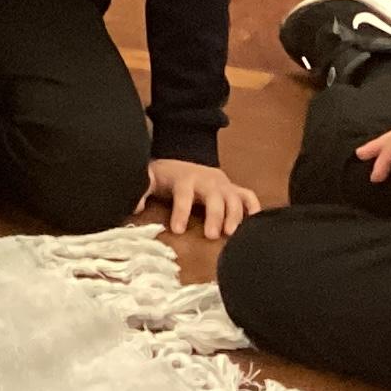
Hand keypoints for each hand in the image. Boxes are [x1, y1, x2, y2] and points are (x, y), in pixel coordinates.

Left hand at [143, 158, 259, 238]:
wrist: (188, 154)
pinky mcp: (234, 189)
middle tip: (212, 235)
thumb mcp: (152, 177)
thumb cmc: (170, 175)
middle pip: (214, 198)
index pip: (184, 195)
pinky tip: (256, 224)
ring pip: (234, 199)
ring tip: (232, 234)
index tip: (177, 230)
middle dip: (214, 216)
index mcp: (186, 179)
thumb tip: (135, 205)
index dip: (180, 212)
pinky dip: (255, 208)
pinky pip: (249, 197)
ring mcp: (223, 185)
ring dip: (235, 216)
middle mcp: (208, 182)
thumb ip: (143, 188)